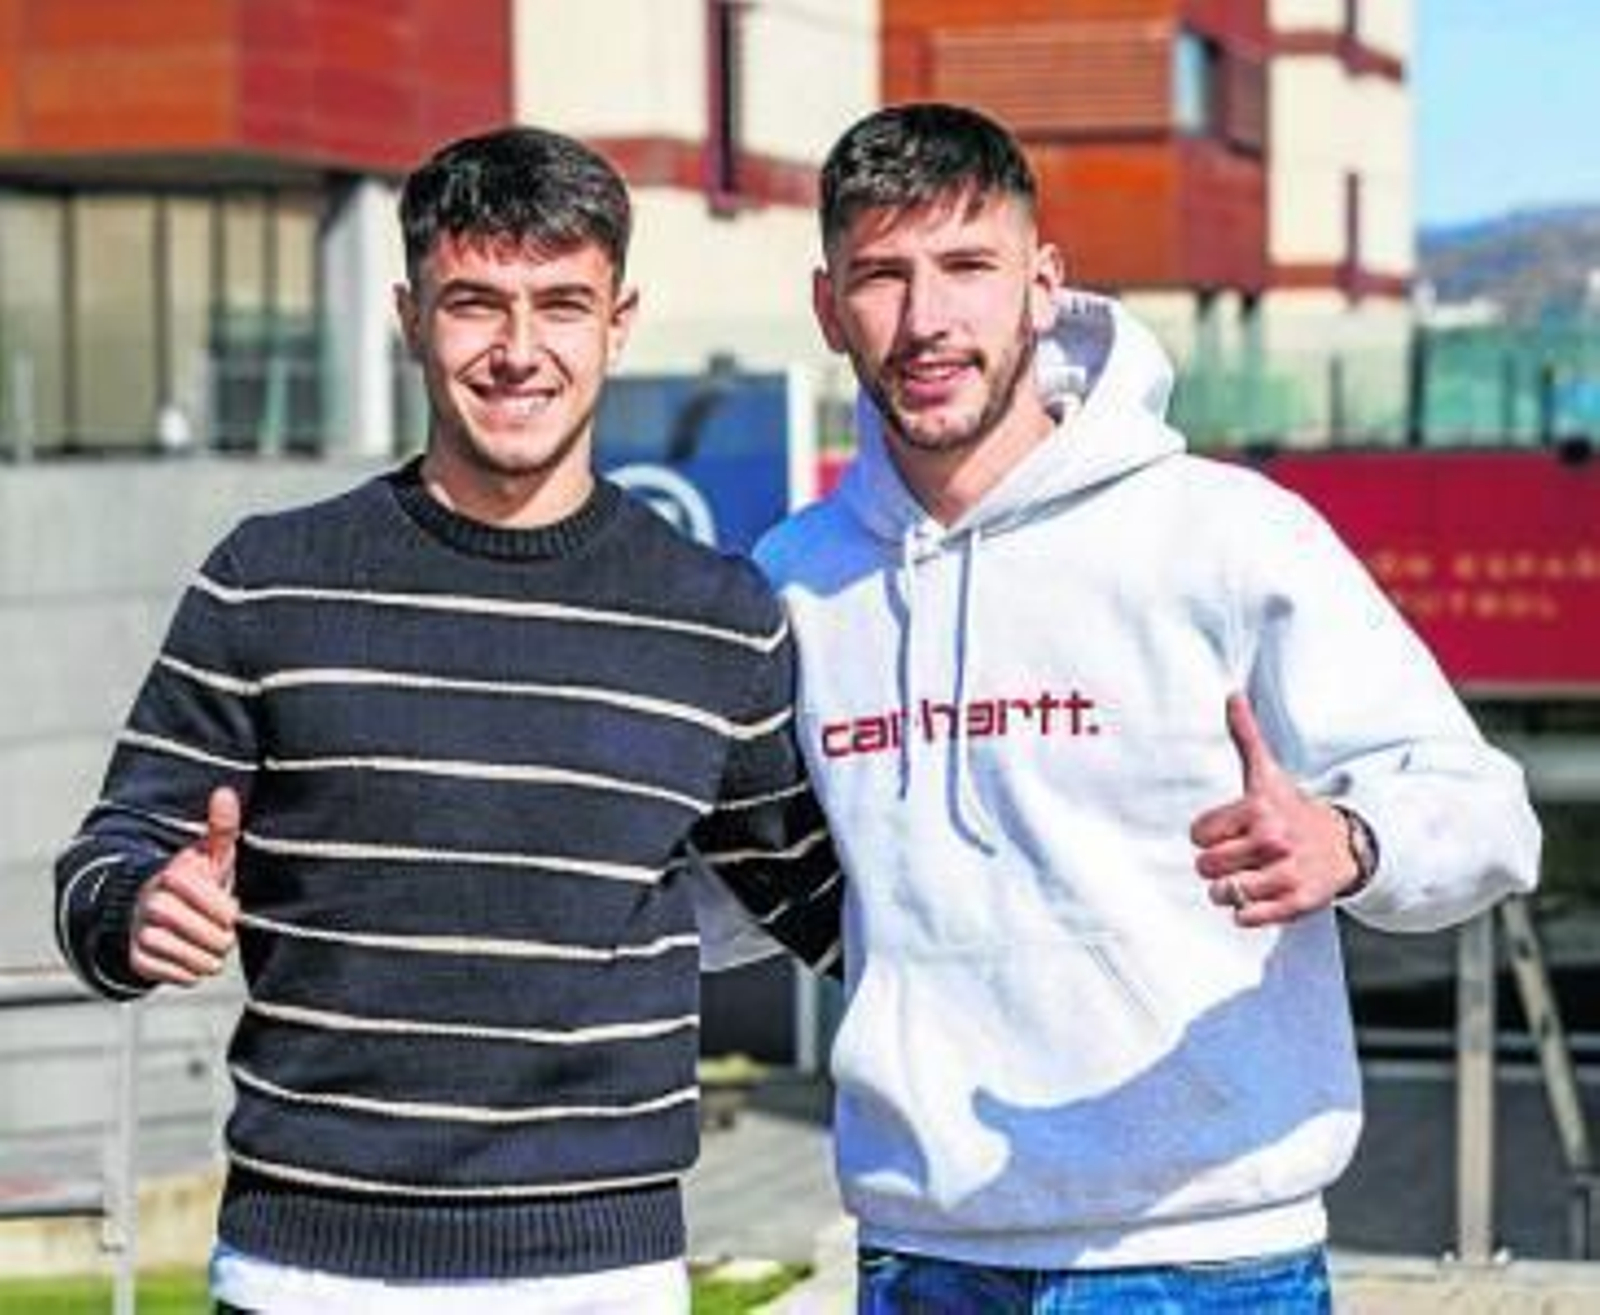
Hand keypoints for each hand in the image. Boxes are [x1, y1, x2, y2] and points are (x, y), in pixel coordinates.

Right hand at [129, 787, 241, 985]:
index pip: (223, 909)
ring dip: (210, 958)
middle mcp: (152, 904)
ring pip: (198, 961)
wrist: (143, 908)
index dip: (230, 914)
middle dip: (223, 938)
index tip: (228, 910)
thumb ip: (221, 827)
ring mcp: (142, 933)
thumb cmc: (189, 881)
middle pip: (214, 938)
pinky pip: (180, 978)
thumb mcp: (208, 855)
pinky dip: (191, 972)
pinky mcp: (137, 960)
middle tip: (219, 931)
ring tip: (207, 945)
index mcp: (172, 876)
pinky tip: (189, 957)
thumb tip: (225, 792)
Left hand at [1189, 694, 1358, 927]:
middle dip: (1216, 864)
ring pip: (1224, 893)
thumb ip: (1245, 735)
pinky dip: (1247, 911)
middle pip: (1206, 866)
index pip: (1198, 834)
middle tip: (1239, 855)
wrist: (1343, 844)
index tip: (1228, 830)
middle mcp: (1273, 840)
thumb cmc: (1292, 809)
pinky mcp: (1298, 902)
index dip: (1207, 835)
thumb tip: (1232, 694)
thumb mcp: (1266, 773)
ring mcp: (1286, 872)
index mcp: (1258, 808)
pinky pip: (1248, 917)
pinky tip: (1260, 895)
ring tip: (1247, 875)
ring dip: (1228, 889)